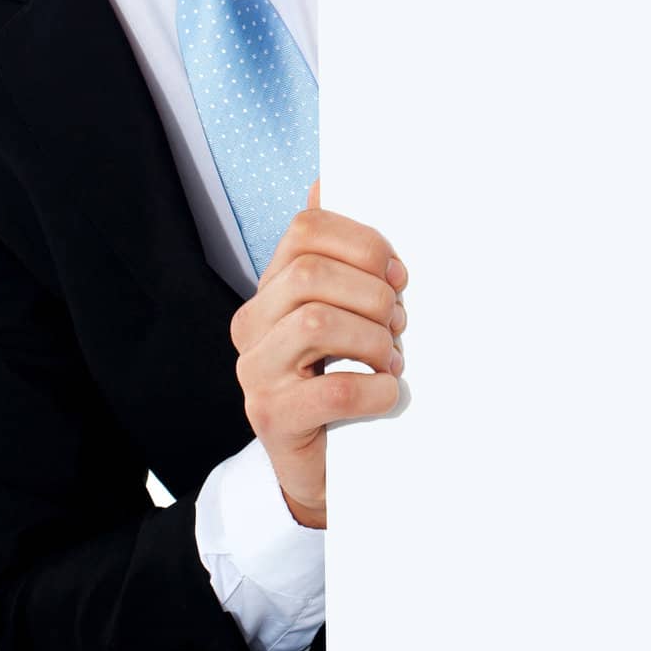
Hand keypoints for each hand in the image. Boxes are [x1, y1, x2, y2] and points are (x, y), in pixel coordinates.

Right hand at [229, 179, 408, 528]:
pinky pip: (333, 389)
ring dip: (373, 338)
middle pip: (310, 274)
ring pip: (316, 324)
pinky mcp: (271, 417)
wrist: (321, 470)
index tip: (398, 274)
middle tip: (399, 322)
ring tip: (391, 358)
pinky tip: (388, 393)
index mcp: (269, 288)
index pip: (306, 231)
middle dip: (370, 293)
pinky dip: (375, 388)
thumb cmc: (342, 379)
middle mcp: (250, 324)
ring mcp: (254, 372)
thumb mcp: (344, 313)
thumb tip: (326, 180)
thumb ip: (337, 254)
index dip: (362, 243)